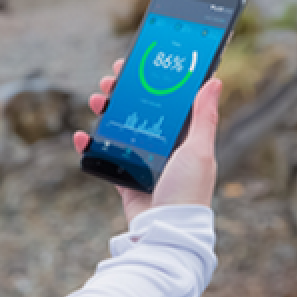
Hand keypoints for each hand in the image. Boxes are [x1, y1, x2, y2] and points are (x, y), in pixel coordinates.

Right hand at [74, 59, 221, 223]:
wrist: (165, 229)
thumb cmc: (188, 191)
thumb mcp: (198, 150)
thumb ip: (204, 117)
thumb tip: (214, 81)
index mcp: (182, 138)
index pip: (163, 102)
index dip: (147, 82)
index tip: (132, 66)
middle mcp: (161, 147)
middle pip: (136, 111)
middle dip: (120, 93)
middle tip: (109, 81)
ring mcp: (140, 161)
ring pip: (117, 127)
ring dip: (103, 111)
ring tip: (96, 102)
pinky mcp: (124, 177)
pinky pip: (102, 155)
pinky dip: (89, 144)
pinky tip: (82, 136)